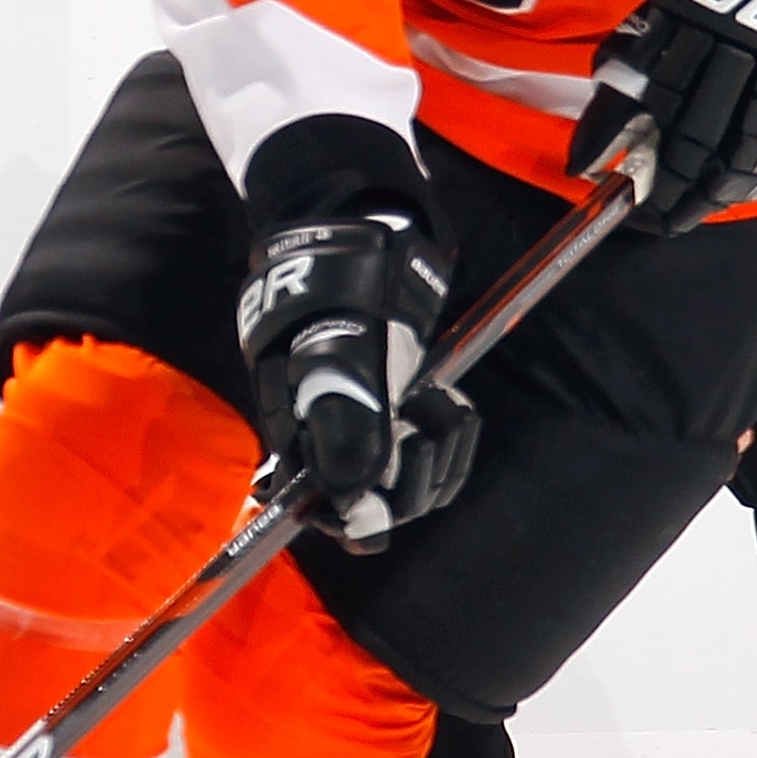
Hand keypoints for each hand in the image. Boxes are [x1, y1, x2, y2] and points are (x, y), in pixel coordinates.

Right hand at [238, 213, 477, 545]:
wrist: (360, 241)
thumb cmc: (337, 289)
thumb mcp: (337, 346)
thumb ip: (346, 417)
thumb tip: (356, 493)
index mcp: (303, 438)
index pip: (334, 513)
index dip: (364, 515)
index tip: (390, 487)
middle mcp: (337, 444)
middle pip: (385, 506)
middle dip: (411, 474)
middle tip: (414, 420)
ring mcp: (377, 429)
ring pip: (420, 482)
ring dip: (439, 449)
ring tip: (430, 399)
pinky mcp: (409, 413)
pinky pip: (444, 454)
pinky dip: (453, 431)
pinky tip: (444, 398)